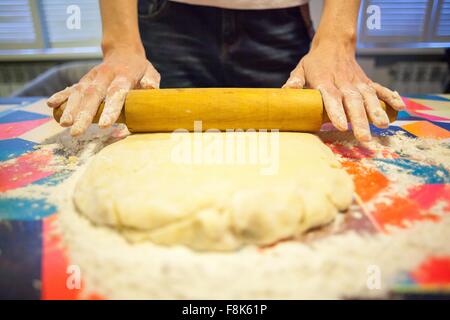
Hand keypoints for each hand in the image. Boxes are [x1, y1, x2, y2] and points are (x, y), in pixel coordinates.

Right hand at [47, 50, 159, 135]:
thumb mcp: (150, 72)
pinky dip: (61, 96)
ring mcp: (92, 77)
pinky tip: (51, 105)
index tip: (106, 125)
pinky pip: (71, 88)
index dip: (111, 109)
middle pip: (93, 95)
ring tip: (64, 124)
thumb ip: (151, 82)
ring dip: (70, 108)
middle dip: (84, 114)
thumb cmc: (140, 69)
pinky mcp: (84, 80)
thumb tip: (151, 89)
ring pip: (79, 92)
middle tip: (76, 131)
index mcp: (123, 76)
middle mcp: (105, 76)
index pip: (116, 93)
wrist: (123, 51)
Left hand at [283, 43, 404, 141]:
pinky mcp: (367, 82)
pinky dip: (390, 98)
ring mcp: (357, 82)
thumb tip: (287, 91)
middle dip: (359, 120)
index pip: (331, 97)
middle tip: (364, 137)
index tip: (340, 126)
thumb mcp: (301, 69)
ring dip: (376, 111)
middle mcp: (343, 82)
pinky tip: (400, 109)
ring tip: (382, 126)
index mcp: (325, 81)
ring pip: (368, 97)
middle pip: (352, 102)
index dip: (336, 111)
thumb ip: (295, 81)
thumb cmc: (314, 63)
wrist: (334, 44)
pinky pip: (380, 89)